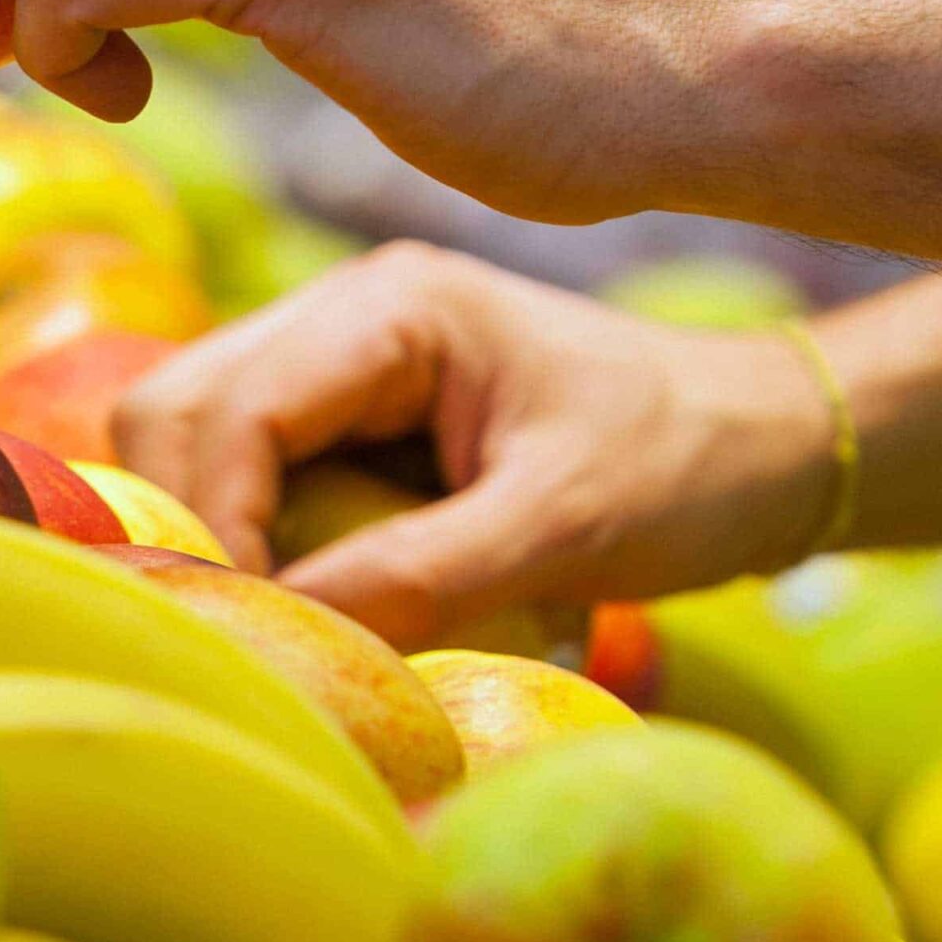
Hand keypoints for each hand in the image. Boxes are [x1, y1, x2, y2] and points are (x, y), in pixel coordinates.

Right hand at [110, 241, 846, 648]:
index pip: (227, 410)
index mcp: (391, 308)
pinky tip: (307, 599)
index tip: (253, 632)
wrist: (765, 445)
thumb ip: (420, 574)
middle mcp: (345, 315)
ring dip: (215, 534)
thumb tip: (284, 632)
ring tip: (279, 621)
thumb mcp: (563, 527)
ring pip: (197, 440)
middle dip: (186, 523)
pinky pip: (254, 476)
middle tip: (247, 631)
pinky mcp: (353, 420)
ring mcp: (342, 364)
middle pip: (176, 409)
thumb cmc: (687, 466)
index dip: (212, 527)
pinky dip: (257, 540)